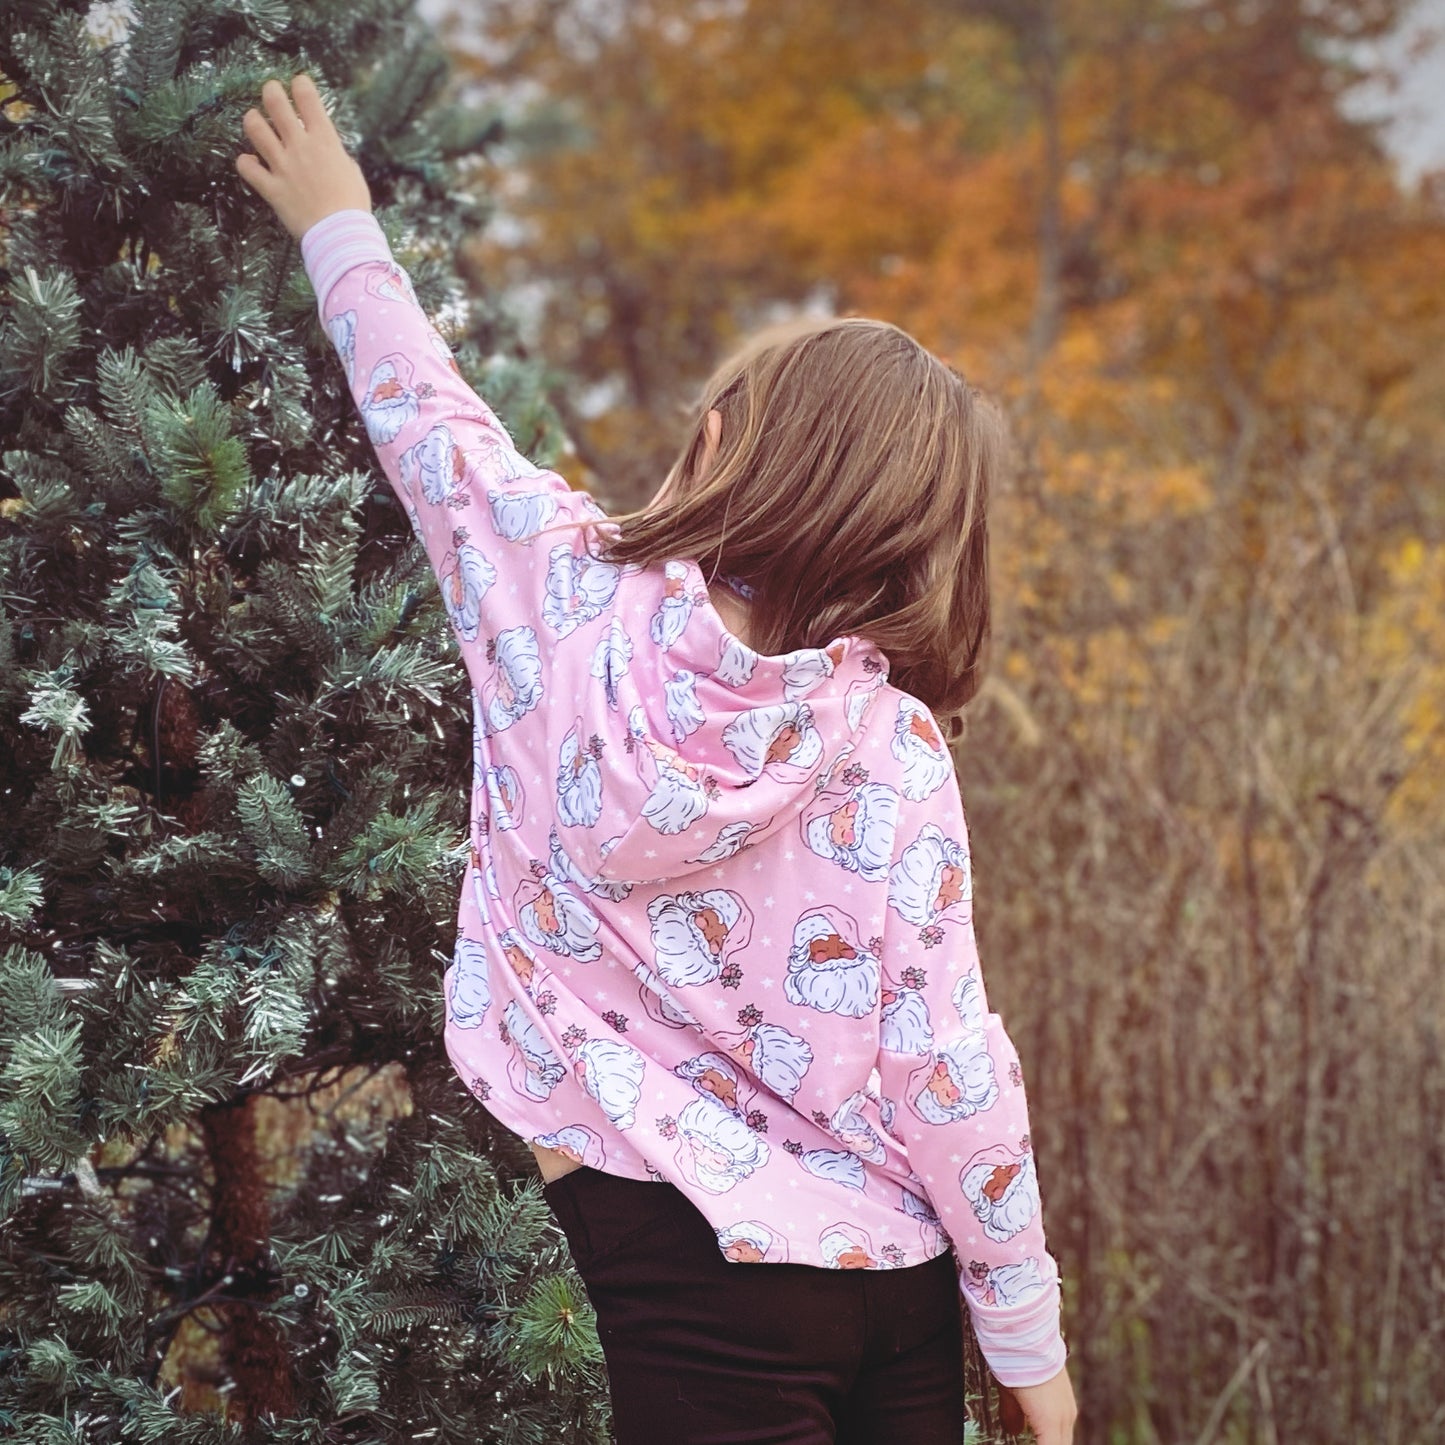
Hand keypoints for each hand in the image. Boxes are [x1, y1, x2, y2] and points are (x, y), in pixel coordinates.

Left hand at [234, 73, 371, 240]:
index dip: (300, 84)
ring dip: (252, 120)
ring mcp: (283, 166)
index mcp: (325, 140)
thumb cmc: (353, 206)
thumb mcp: (352, 173)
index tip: (298, 83)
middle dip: (271, 91)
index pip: (307, 97)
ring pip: (255, 129)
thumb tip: (328, 151)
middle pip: (276, 104)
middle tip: (270, 90)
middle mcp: (300, 147)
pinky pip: (247, 169)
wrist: (341, 234)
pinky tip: (249, 162)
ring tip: (254, 119)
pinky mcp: (272, 188)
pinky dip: (245, 163)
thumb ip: (336, 155)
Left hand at [1002, 1363, 1076, 1444]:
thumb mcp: (1007, 1390)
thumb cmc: (1016, 1361)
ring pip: (1065, 1439)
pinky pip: (1064, 1426)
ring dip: (1052, 1441)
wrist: (1031, 1331)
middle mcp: (1065, 1418)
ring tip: (1036, 1436)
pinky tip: (1041, 1433)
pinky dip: (1054, 1434)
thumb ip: (1011, 1415)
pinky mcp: (1067, 1398)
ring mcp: (1068, 1408)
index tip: (1024, 1441)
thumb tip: (1012, 1431)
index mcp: (1049, 1423)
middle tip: (1031, 1439)